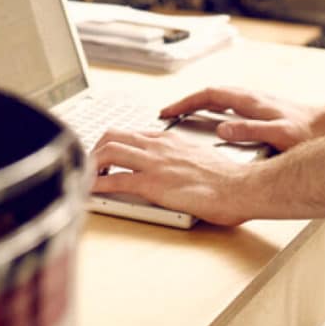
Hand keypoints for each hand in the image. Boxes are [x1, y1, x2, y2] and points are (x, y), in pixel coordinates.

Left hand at [91, 128, 255, 225]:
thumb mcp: (199, 156)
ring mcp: (153, 164)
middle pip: (113, 136)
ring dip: (92, 164)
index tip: (106, 154)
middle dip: (96, 149)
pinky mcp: (152, 184)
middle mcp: (157, 146)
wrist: (238, 186)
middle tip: (91, 164)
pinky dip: (97, 185)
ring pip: (109, 152)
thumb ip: (181, 157)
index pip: (131, 133)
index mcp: (169, 139)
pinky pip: (115, 181)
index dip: (113, 143)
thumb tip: (174, 166)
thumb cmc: (226, 177)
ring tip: (86, 176)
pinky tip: (90, 191)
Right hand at [159, 86, 319, 151]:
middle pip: (211, 94)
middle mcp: (252, 98)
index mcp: (250, 102)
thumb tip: (221, 129)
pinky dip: (214, 110)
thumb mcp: (279, 135)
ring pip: (221, 98)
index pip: (209, 95)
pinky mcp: (264, 109)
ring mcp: (258, 102)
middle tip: (168, 114)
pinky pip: (230, 105)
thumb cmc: (310, 133)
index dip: (185, 102)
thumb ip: (249, 131)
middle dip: (187, 102)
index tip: (167, 112)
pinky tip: (216, 122)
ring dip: (200, 104)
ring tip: (185, 117)